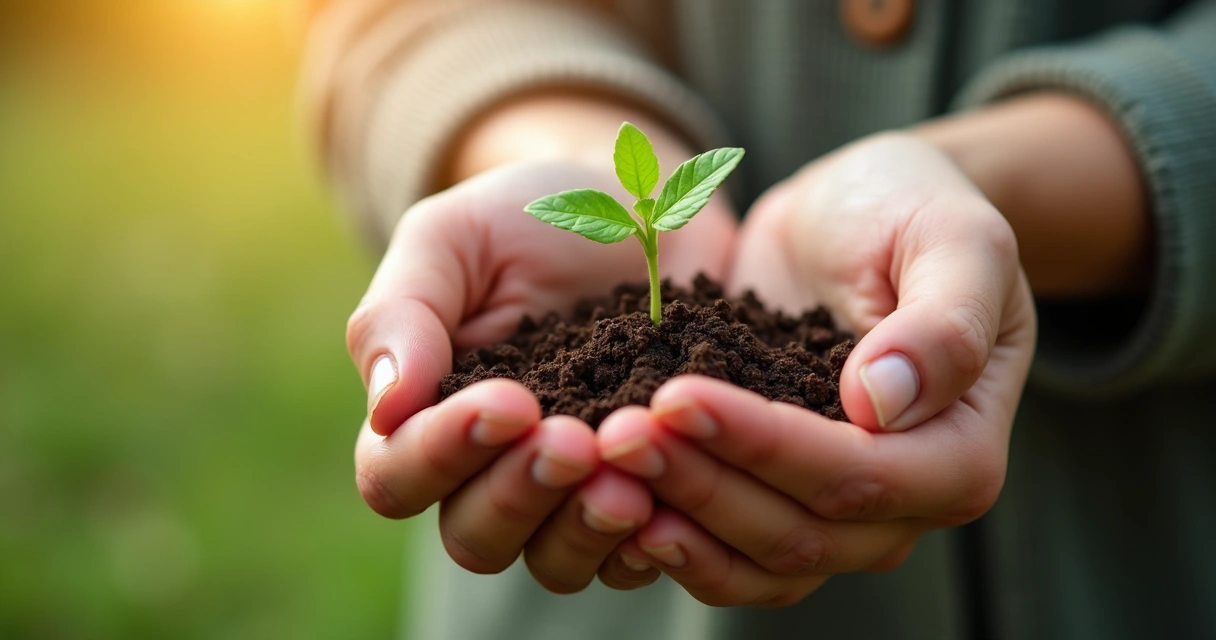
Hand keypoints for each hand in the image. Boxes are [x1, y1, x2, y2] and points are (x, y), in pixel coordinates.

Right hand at [347, 160, 734, 592]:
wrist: (646, 209)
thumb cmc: (532, 215)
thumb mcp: (455, 237)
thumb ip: (403, 312)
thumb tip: (387, 408)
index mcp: (428, 415)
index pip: (398, 475)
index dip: (443, 453)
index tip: (509, 402)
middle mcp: (492, 471)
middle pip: (474, 536)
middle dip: (519, 493)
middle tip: (574, 441)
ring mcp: (571, 492)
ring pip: (552, 562)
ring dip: (584, 529)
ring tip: (629, 481)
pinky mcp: (646, 494)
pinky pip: (635, 555)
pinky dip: (651, 540)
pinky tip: (675, 500)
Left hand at [596, 133, 1035, 605]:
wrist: (858, 212)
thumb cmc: (915, 213)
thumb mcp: (953, 239)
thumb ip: (942, 321)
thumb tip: (883, 404)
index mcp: (960, 453)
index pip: (859, 475)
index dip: (765, 446)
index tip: (677, 396)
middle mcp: (903, 503)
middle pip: (798, 532)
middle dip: (701, 486)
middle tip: (615, 435)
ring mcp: (837, 513)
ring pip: (754, 560)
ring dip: (674, 520)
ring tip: (602, 463)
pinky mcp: (775, 497)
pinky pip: (725, 552)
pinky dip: (669, 538)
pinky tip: (609, 497)